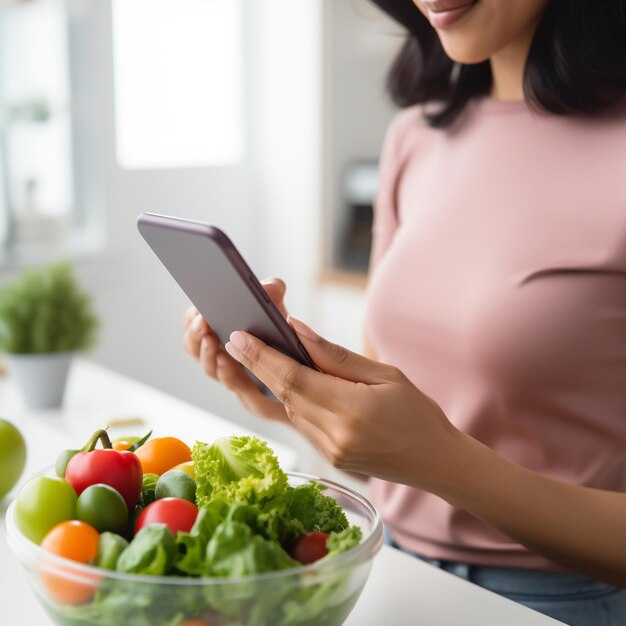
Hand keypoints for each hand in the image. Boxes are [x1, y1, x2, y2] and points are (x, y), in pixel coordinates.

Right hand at [182, 278, 289, 422]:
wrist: (304, 371)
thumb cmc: (282, 334)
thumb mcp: (277, 307)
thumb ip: (272, 291)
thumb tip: (269, 286)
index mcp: (220, 329)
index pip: (194, 322)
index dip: (192, 317)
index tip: (197, 309)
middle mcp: (219, 352)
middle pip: (194, 346)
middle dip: (196, 334)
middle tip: (202, 323)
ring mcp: (231, 373)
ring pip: (209, 367)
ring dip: (208, 354)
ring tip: (212, 340)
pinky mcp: (248, 392)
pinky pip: (232, 383)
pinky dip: (226, 371)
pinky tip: (227, 361)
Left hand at [223, 318, 462, 490]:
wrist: (436, 461)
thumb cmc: (418, 414)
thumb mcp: (385, 375)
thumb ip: (336, 356)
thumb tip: (297, 331)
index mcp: (351, 410)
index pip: (294, 378)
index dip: (262, 357)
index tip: (239, 337)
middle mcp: (334, 435)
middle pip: (283, 394)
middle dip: (255, 366)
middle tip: (232, 341)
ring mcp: (329, 451)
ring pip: (288, 409)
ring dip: (268, 383)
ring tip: (250, 355)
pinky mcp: (329, 458)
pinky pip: (299, 423)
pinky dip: (288, 400)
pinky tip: (281, 382)